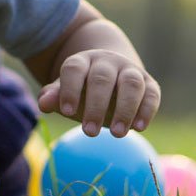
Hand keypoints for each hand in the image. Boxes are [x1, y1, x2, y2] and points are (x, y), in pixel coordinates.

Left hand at [36, 49, 160, 137]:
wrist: (113, 72)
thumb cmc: (83, 88)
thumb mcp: (66, 90)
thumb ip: (54, 96)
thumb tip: (43, 104)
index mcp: (82, 61)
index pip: (74, 69)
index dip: (70, 89)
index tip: (67, 112)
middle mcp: (107, 62)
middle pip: (102, 78)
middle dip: (96, 105)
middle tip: (89, 132)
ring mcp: (130, 70)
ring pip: (130, 83)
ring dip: (125, 108)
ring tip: (117, 134)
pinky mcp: (149, 83)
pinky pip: (151, 93)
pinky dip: (146, 110)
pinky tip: (139, 128)